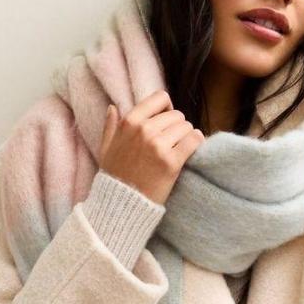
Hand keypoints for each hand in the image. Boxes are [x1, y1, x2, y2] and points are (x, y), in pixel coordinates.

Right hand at [99, 90, 204, 206]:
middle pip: (176, 115)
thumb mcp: (106, 149)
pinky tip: (191, 150)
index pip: (160, 98)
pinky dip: (196, 143)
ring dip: (187, 136)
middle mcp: (144, 130)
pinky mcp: (171, 162)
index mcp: (129, 122)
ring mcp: (158, 146)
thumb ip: (110, 127)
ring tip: (179, 149)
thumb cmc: (115, 176)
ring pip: (187, 127)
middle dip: (177, 127)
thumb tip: (113, 108)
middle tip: (173, 142)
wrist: (122, 205)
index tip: (166, 121)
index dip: (167, 108)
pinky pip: (194, 141)